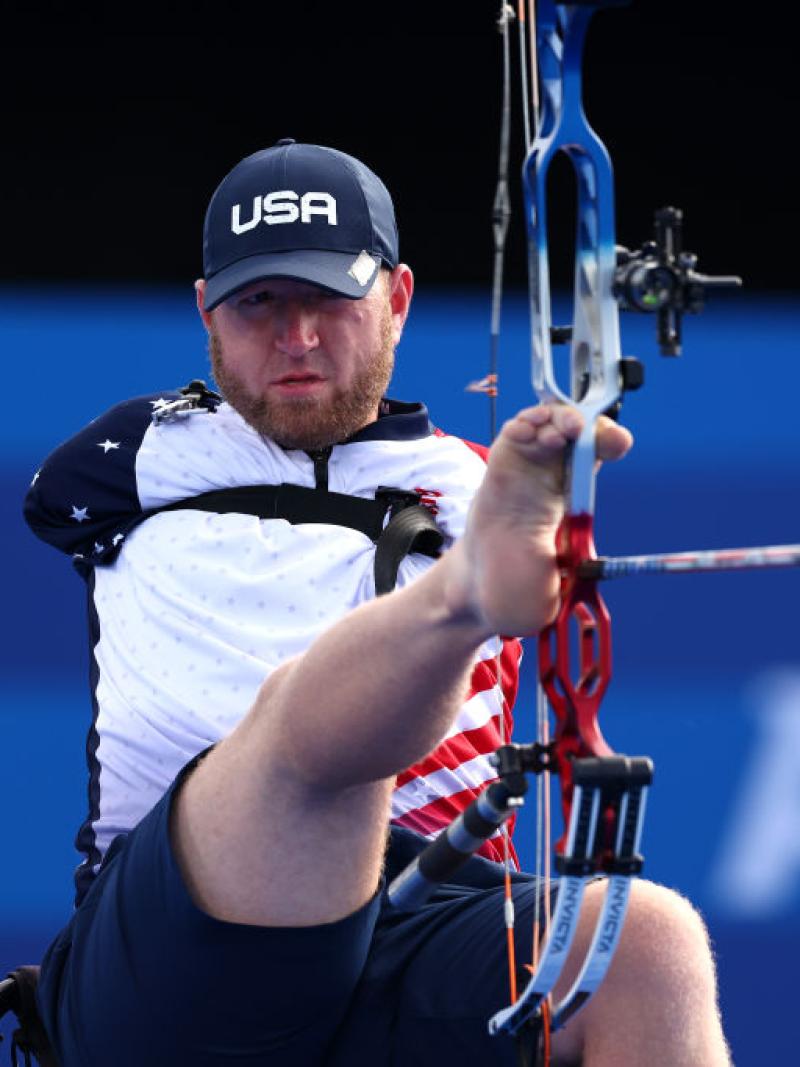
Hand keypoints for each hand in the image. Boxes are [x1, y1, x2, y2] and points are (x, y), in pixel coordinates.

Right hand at [445, 404, 631, 636]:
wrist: (476, 593)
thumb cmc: (518, 590)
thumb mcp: (555, 591)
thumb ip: (572, 581)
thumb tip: (593, 584)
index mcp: (573, 502)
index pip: (597, 458)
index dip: (609, 442)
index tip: (616, 443)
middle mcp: (552, 481)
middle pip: (575, 434)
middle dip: (584, 422)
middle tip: (578, 430)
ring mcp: (524, 472)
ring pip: (545, 427)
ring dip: (553, 418)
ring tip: (555, 431)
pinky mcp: (496, 469)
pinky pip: (513, 436)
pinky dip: (521, 425)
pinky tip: (524, 430)